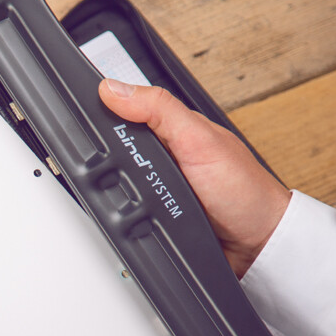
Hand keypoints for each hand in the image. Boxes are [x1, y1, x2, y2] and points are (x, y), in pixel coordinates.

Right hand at [98, 78, 290, 276]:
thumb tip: (114, 89)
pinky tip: (118, 211)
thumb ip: (159, 110)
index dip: (102, 110)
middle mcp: (165, 155)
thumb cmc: (243, 191)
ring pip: (117, 181)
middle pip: (115, 148)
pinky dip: (120, 213)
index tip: (78, 115)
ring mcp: (159, 186)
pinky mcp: (156, 215)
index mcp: (174, 128)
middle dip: (100, 155)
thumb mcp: (198, 140)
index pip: (126, 110)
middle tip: (90, 160)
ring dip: (109, 189)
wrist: (256, 245)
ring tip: (103, 186)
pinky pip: (127, 210)